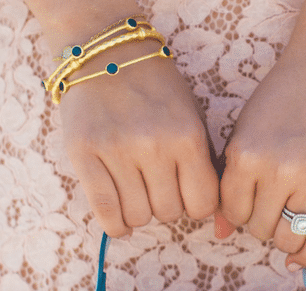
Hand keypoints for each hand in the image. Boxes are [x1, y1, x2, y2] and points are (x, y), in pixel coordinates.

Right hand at [26, 0, 219, 237]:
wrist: (106, 52)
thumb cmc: (157, 89)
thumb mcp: (193, 118)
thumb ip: (205, 164)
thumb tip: (221, 223)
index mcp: (188, 135)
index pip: (203, 203)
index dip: (197, 206)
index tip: (187, 196)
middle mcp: (154, 145)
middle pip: (170, 212)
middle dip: (167, 206)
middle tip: (158, 188)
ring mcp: (117, 150)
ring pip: (138, 215)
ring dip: (140, 213)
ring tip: (137, 194)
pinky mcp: (84, 154)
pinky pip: (105, 211)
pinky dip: (116, 225)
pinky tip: (120, 220)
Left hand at [216, 48, 305, 270]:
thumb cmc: (282, 98)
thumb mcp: (244, 131)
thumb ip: (230, 180)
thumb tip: (221, 234)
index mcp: (246, 155)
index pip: (233, 212)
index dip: (237, 215)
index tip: (247, 206)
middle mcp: (278, 170)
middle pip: (261, 228)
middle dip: (262, 225)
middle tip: (271, 209)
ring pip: (290, 236)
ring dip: (284, 238)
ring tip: (287, 224)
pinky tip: (299, 259)